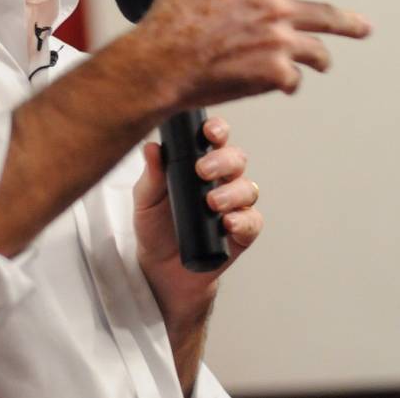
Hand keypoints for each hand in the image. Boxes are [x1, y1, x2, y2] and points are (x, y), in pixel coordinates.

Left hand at [133, 116, 259, 327]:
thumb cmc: (155, 228)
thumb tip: (151, 147)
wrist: (161, 270)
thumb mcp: (146, 200)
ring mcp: (235, 206)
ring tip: (212, 203)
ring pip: (248, 188)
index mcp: (200, 163)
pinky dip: (243, 221)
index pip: (215, 138)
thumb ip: (152, 174)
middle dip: (223, 161)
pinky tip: (227, 223)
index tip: (209, 132)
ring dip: (232, 192)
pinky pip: (253, 222)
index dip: (217, 129)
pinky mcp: (242, 233)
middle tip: (202, 171)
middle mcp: (222, 180)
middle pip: (236, 159)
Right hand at [134, 0, 378, 110]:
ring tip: (322, 61)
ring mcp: (279, 44)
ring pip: (318, 52)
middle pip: (332, 17)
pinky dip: (289, 81)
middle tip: (364, 27)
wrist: (161, 60)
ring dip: (321, 58)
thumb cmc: (176, 9)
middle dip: (353, 23)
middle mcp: (279, 10)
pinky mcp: (272, 75)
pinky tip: (283, 83)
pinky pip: (293, 80)